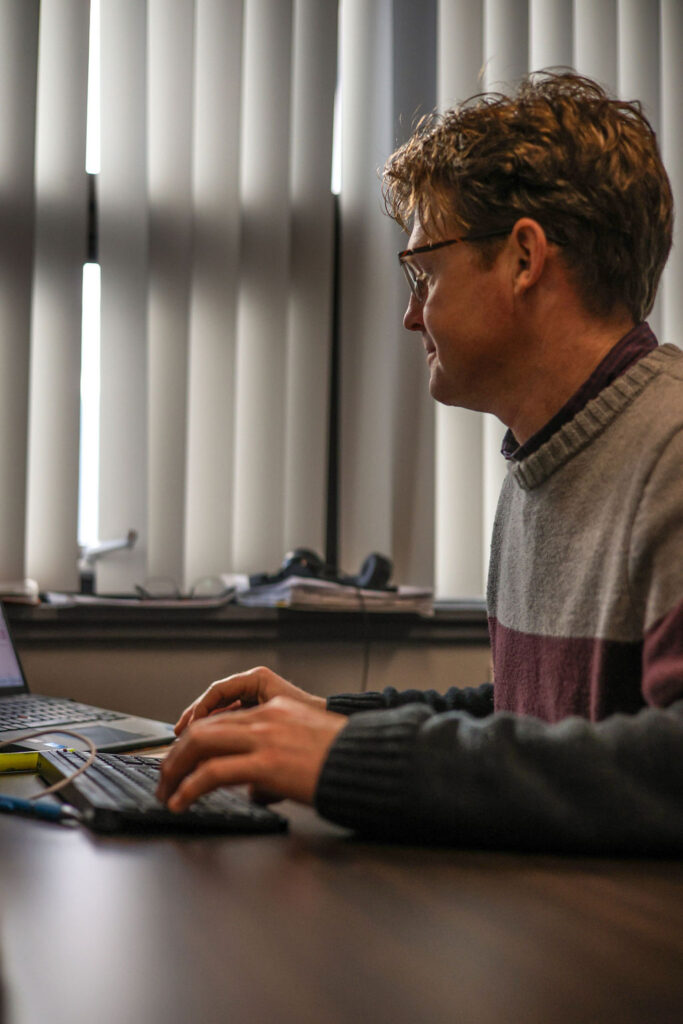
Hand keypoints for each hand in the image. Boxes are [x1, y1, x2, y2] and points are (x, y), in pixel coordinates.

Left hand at [157, 696, 345, 809]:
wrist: (369, 761)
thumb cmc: (346, 760)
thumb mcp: (305, 750)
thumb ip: (274, 763)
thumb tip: (255, 791)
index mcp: (275, 709)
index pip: (220, 719)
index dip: (193, 740)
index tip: (181, 758)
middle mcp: (266, 718)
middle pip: (203, 729)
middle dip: (176, 754)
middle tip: (164, 776)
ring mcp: (264, 738)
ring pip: (200, 745)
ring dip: (175, 770)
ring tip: (166, 791)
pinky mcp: (266, 763)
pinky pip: (212, 773)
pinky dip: (189, 788)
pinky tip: (181, 802)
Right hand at [173, 665, 325, 735]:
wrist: (339, 741)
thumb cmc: (315, 728)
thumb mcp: (275, 724)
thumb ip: (244, 731)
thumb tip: (217, 751)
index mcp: (259, 680)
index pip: (218, 691)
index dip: (198, 711)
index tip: (187, 729)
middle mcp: (256, 688)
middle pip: (215, 702)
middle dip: (194, 721)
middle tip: (178, 738)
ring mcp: (257, 702)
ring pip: (221, 714)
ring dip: (203, 729)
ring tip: (187, 745)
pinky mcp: (261, 717)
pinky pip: (232, 723)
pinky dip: (219, 734)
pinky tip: (209, 750)